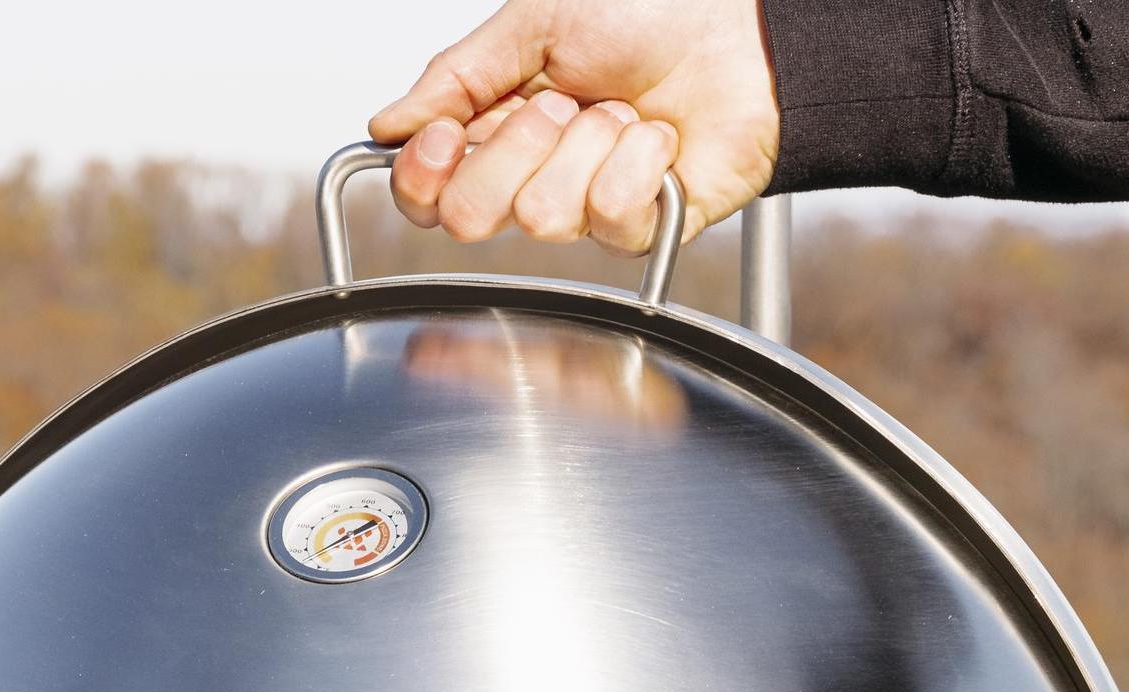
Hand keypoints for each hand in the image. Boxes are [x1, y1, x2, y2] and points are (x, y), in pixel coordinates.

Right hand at [368, 0, 778, 255]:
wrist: (742, 33)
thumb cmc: (650, 11)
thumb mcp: (535, 20)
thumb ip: (456, 78)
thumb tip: (386, 127)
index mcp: (497, 131)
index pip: (427, 195)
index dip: (428, 174)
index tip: (452, 132)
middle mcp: (534, 179)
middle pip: (469, 218)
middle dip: (514, 149)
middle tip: (560, 104)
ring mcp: (586, 211)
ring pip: (542, 217)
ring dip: (588, 143)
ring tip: (624, 110)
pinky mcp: (640, 232)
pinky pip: (610, 217)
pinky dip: (638, 161)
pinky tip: (659, 138)